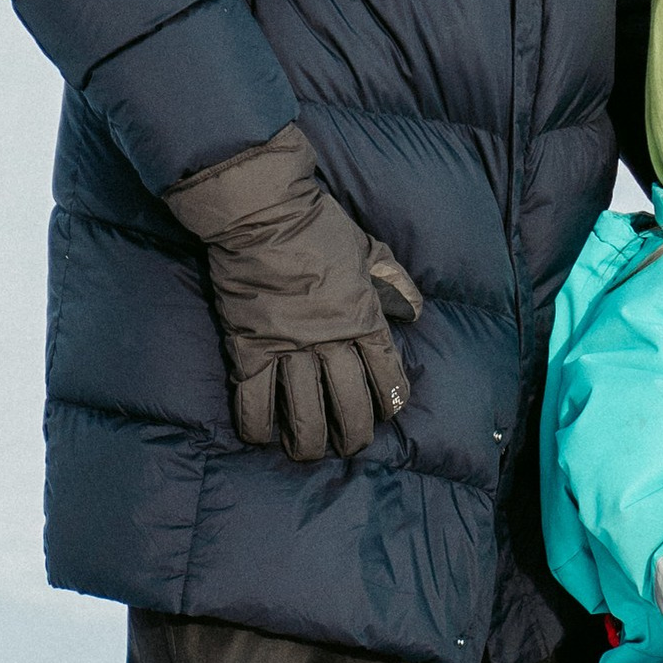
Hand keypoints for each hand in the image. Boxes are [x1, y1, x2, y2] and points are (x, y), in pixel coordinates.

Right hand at [169, 126, 421, 462]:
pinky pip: (253, 399)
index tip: (387, 413)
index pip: (386, 373)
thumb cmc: (317, 226)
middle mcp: (329, 339)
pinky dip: (257, 425)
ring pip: (304, 410)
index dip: (390, 401)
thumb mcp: (369, 248)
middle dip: (353, 433)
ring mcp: (287, 346)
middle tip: (349, 445)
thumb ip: (394, 282)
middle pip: (349, 403)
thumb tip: (414, 313)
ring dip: (309, 440)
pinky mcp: (248, 346)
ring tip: (309, 451)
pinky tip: (261, 437)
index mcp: (363, 317)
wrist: (261, 211)